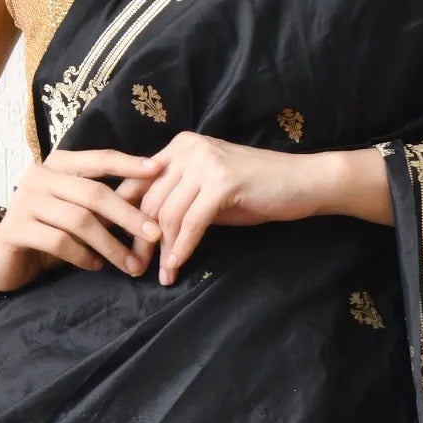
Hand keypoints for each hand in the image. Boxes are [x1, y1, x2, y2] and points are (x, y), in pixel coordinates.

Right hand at [0, 149, 159, 295]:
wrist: (1, 257)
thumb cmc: (49, 231)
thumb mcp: (79, 212)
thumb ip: (106, 202)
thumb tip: (151, 195)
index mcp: (57, 164)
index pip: (99, 159)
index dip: (129, 164)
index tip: (159, 170)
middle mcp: (38, 175)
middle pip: (93, 193)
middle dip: (128, 215)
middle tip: (155, 235)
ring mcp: (23, 201)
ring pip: (79, 221)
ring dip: (110, 245)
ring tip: (131, 264)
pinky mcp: (14, 229)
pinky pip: (58, 242)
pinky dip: (83, 256)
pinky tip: (95, 265)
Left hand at [135, 134, 317, 283]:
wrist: (302, 182)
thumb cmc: (255, 190)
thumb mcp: (207, 190)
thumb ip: (177, 199)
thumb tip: (142, 229)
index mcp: (179, 147)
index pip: (138, 182)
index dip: (124, 216)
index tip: (120, 246)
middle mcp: (188, 149)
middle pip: (149, 201)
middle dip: (141, 239)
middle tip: (136, 267)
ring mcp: (206, 164)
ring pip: (168, 214)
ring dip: (162, 250)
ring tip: (161, 275)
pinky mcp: (223, 183)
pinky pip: (192, 223)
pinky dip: (182, 248)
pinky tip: (177, 265)